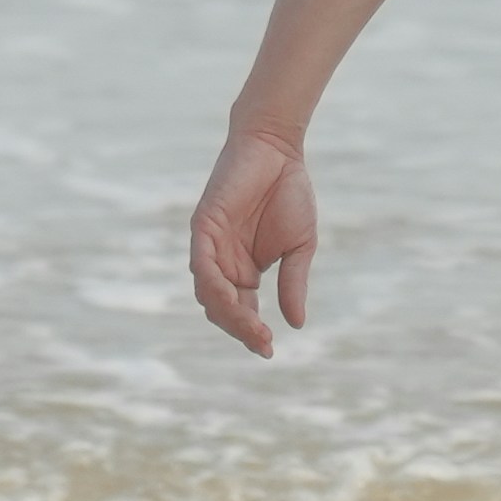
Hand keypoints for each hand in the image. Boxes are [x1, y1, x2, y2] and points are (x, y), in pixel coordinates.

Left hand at [188, 125, 320, 356]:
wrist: (278, 150)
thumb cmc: (289, 193)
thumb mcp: (299, 247)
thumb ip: (293, 283)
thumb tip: (296, 324)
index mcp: (243, 271)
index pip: (240, 311)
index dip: (251, 333)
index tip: (269, 351)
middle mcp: (222, 263)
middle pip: (221, 309)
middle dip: (241, 329)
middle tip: (263, 342)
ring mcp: (210, 246)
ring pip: (208, 292)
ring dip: (229, 314)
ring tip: (253, 328)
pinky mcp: (203, 226)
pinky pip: (201, 264)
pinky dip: (213, 284)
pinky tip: (231, 298)